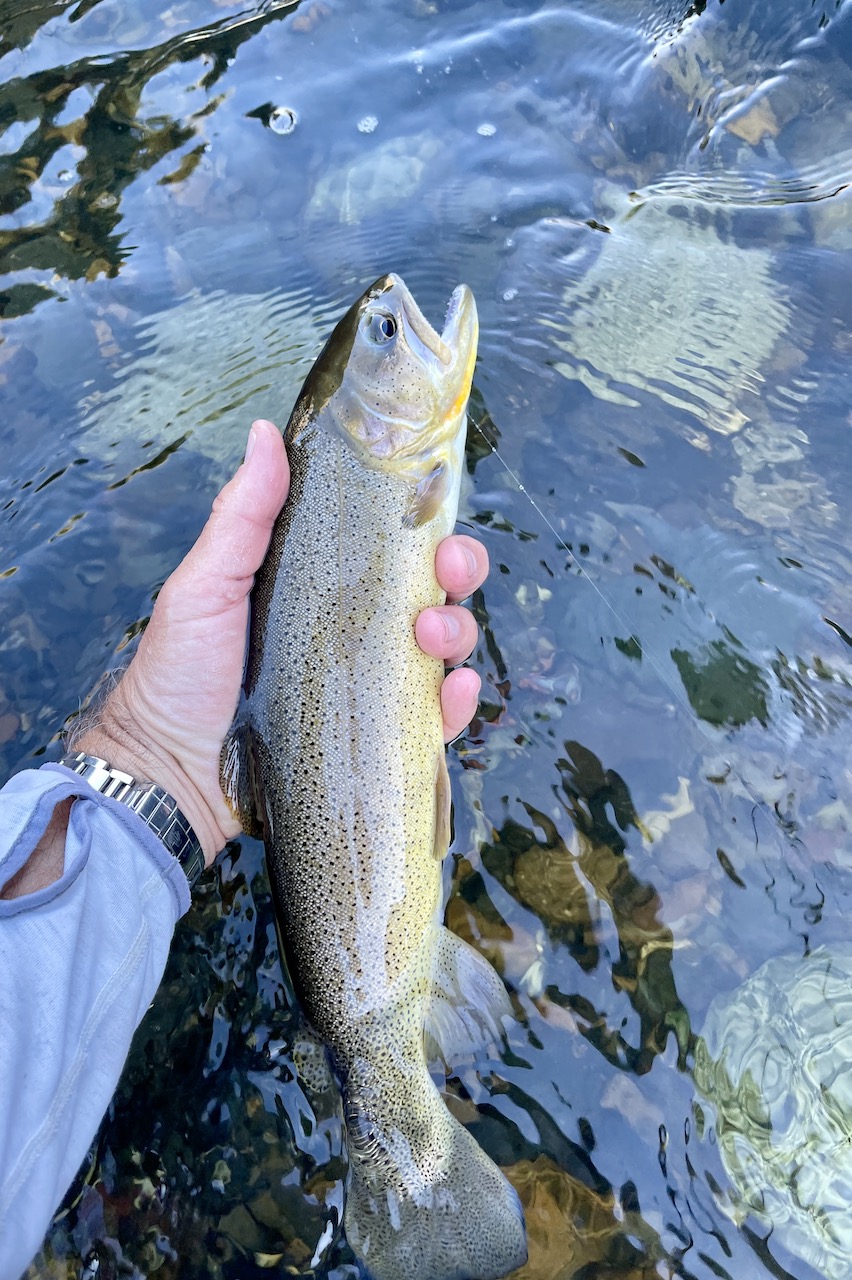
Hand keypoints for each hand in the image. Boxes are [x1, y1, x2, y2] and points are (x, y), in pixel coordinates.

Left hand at [76, 419, 487, 865]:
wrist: (170, 771)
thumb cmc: (179, 673)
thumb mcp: (205, 585)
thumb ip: (243, 515)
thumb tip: (264, 431)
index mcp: (319, 586)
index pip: (387, 545)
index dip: (421, 522)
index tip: (432, 507)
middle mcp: (353, 631)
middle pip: (431, 590)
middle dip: (456, 572)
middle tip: (447, 572)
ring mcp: (370, 686)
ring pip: (442, 649)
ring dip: (456, 632)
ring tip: (431, 636)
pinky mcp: (378, 738)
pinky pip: (436, 717)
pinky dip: (458, 703)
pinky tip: (455, 690)